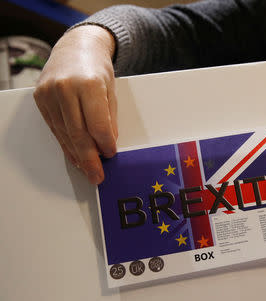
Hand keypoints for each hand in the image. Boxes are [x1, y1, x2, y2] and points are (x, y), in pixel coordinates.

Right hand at [34, 25, 116, 184]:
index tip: (111, 154)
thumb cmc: (97, 68)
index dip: (105, 143)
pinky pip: (54, 128)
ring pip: (64, 133)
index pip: (98, 124)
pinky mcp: (40, 99)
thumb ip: (109, 118)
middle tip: (98, 175)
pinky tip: (74, 155)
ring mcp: (49, 93)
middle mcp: (65, 88)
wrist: (76, 48)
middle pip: (78, 133)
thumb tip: (108, 144)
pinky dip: (65, 144)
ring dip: (77, 155)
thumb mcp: (111, 90)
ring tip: (87, 170)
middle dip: (90, 158)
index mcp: (89, 84)